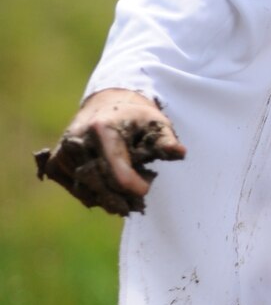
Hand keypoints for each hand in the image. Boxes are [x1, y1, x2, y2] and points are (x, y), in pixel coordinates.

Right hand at [35, 89, 185, 216]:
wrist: (106, 105)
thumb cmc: (135, 117)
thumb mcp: (156, 123)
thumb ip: (165, 142)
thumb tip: (180, 153)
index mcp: (102, 130)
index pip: (117, 173)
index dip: (135, 187)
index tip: (146, 189)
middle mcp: (77, 141)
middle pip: (102, 186)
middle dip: (122, 197)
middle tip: (137, 199)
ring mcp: (64, 152)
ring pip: (88, 192)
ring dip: (109, 199)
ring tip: (125, 194)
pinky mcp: (56, 162)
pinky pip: (77, 191)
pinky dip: (94, 195)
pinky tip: (107, 187)